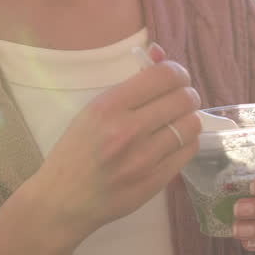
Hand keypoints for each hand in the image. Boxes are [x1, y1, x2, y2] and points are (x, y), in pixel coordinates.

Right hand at [29, 44, 201, 235]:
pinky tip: (175, 141)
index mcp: (109, 107)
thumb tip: (160, 54)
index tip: (175, 78)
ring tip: (177, 121)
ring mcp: (144, 159)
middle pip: (184, 98)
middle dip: (186, 94)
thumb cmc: (75, 151)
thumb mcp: (93, 110)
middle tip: (179, 99)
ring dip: (189, 118)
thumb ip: (130, 84)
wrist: (62, 200)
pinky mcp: (155, 181)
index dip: (177, 72)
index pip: (164, 76)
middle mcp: (128, 130)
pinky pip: (189, 151)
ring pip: (192, 125)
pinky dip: (187, 141)